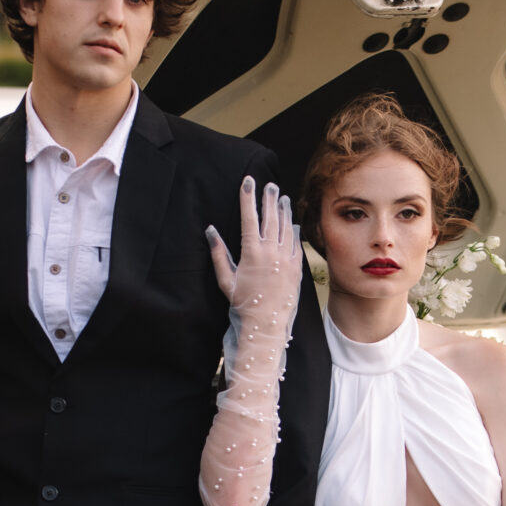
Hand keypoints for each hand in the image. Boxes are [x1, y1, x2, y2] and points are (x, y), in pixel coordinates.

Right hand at [205, 175, 301, 328]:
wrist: (266, 324)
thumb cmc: (242, 303)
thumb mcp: (225, 280)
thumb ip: (218, 253)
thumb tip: (210, 231)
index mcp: (251, 253)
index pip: (249, 217)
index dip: (248, 197)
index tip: (249, 182)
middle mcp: (270, 252)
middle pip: (270, 218)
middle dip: (269, 199)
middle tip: (269, 185)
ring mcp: (285, 259)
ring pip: (285, 228)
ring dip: (283, 211)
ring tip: (281, 198)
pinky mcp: (296, 268)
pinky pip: (295, 244)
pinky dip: (294, 230)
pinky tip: (292, 222)